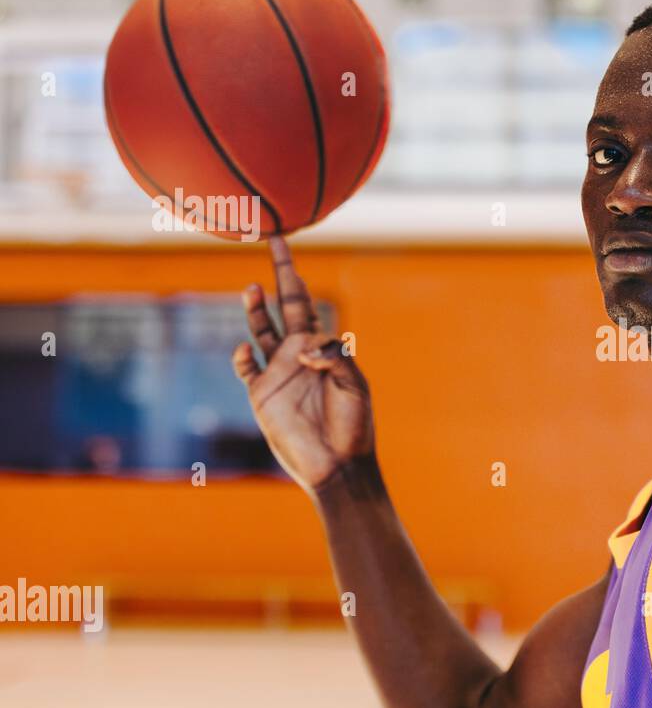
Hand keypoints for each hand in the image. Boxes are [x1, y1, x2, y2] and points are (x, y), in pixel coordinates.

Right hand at [231, 235, 373, 491]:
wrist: (337, 464)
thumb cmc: (353, 425)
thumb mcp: (355, 385)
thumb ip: (334, 357)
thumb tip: (302, 345)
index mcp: (322, 346)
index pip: (304, 301)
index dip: (293, 274)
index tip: (284, 243)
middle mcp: (297, 353)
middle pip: (282, 305)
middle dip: (277, 275)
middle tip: (271, 243)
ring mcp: (277, 372)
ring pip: (260, 331)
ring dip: (254, 310)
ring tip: (251, 289)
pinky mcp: (262, 395)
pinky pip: (246, 369)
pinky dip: (242, 356)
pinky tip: (244, 350)